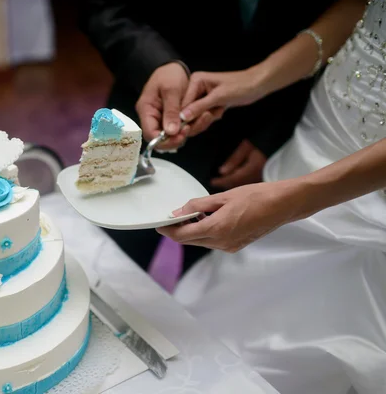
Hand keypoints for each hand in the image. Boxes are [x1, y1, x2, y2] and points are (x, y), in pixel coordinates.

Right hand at [136, 62, 189, 149]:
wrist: (173, 68)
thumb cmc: (169, 75)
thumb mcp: (171, 90)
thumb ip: (171, 111)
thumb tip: (171, 132)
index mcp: (146, 110)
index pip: (150, 134)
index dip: (164, 140)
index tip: (181, 135)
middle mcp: (151, 118)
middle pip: (159, 139)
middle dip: (174, 139)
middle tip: (189, 130)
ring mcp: (159, 120)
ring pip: (169, 137)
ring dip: (181, 135)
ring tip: (193, 124)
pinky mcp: (169, 120)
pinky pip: (175, 131)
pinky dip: (184, 129)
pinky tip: (193, 122)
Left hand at [156, 180, 301, 252]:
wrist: (283, 205)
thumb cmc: (256, 196)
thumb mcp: (222, 197)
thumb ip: (197, 206)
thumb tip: (178, 212)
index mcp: (217, 229)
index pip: (182, 236)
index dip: (168, 230)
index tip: (159, 223)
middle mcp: (222, 242)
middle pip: (189, 241)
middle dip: (177, 230)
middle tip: (171, 217)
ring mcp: (230, 246)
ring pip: (201, 242)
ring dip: (191, 231)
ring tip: (190, 214)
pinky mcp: (236, 246)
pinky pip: (213, 241)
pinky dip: (205, 232)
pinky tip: (206, 218)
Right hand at [180, 69, 265, 135]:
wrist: (256, 85)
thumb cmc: (241, 86)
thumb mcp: (219, 97)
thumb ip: (199, 107)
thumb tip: (182, 116)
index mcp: (195, 81)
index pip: (182, 104)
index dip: (184, 117)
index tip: (186, 128)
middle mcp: (195, 89)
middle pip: (186, 112)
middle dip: (198, 119)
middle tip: (211, 116)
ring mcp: (201, 97)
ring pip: (195, 117)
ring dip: (206, 119)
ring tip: (218, 111)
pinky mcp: (208, 104)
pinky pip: (203, 117)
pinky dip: (211, 118)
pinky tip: (220, 111)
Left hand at [211, 140, 266, 188]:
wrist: (279, 136)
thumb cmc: (264, 137)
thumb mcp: (247, 146)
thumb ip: (234, 159)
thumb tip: (221, 172)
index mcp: (253, 168)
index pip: (233, 179)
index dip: (222, 182)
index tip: (212, 182)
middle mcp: (258, 175)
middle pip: (240, 184)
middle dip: (227, 184)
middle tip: (216, 183)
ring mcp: (263, 175)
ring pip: (245, 184)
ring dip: (234, 184)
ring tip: (224, 181)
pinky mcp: (266, 173)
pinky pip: (252, 180)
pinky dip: (242, 181)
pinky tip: (238, 178)